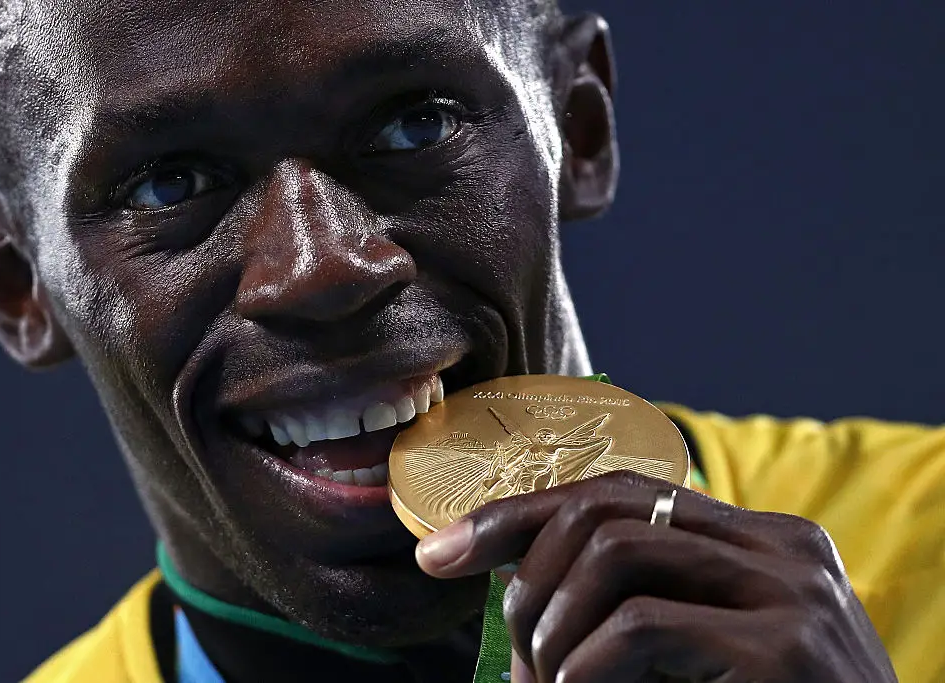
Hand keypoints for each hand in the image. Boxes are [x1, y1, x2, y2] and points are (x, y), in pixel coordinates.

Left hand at [415, 471, 896, 681]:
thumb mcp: (698, 655)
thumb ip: (634, 609)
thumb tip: (518, 587)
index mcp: (758, 541)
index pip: (619, 491)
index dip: (519, 514)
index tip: (442, 549)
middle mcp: (781, 547)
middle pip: (606, 506)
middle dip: (526, 569)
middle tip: (515, 651)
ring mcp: (792, 591)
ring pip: (613, 552)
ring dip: (552, 626)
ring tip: (551, 681)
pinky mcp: (786, 649)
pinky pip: (639, 629)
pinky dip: (585, 670)